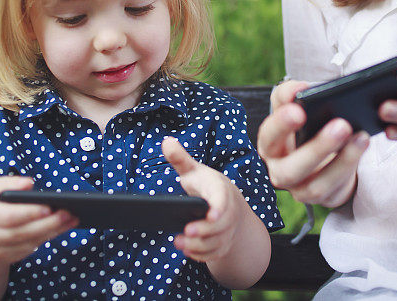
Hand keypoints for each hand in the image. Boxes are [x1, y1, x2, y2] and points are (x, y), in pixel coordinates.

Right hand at [0, 176, 77, 264]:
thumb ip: (10, 183)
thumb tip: (29, 184)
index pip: (8, 217)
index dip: (29, 213)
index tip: (50, 207)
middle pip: (21, 233)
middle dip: (48, 224)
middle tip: (69, 213)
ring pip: (27, 243)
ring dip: (52, 232)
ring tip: (72, 219)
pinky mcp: (4, 258)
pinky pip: (28, 250)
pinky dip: (46, 239)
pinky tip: (62, 228)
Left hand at [162, 137, 252, 262]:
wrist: (230, 204)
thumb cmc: (207, 186)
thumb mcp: (194, 171)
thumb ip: (180, 159)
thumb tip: (166, 141)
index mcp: (220, 191)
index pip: (223, 200)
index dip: (219, 208)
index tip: (211, 214)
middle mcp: (228, 212)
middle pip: (220, 226)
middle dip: (203, 231)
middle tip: (185, 233)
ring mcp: (227, 230)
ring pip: (216, 242)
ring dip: (198, 246)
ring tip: (179, 243)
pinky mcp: (223, 244)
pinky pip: (214, 254)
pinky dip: (201, 255)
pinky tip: (187, 250)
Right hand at [256, 80, 369, 207]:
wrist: (321, 152)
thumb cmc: (304, 125)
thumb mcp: (294, 105)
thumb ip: (290, 93)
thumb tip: (300, 89)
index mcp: (270, 144)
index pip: (269, 134)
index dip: (281, 124)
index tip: (298, 109)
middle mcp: (279, 171)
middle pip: (291, 169)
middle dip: (317, 148)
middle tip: (341, 125)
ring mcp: (300, 189)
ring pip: (316, 185)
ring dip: (342, 161)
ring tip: (362, 137)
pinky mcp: (322, 198)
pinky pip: (335, 190)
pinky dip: (350, 168)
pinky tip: (362, 147)